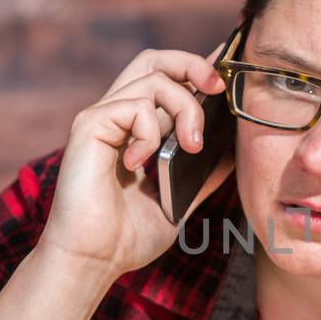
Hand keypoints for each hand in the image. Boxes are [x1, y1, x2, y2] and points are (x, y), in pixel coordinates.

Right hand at [38, 43, 235, 278]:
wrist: (94, 260)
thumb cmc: (126, 237)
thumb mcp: (178, 200)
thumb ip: (202, 175)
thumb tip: (231, 155)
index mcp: (136, 129)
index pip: (166, 79)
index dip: (197, 68)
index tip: (227, 70)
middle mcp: (118, 116)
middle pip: (154, 59)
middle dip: (193, 64)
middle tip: (217, 90)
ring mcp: (102, 118)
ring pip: (154, 79)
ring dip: (185, 108)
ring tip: (191, 146)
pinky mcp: (89, 126)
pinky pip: (134, 106)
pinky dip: (149, 132)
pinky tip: (139, 164)